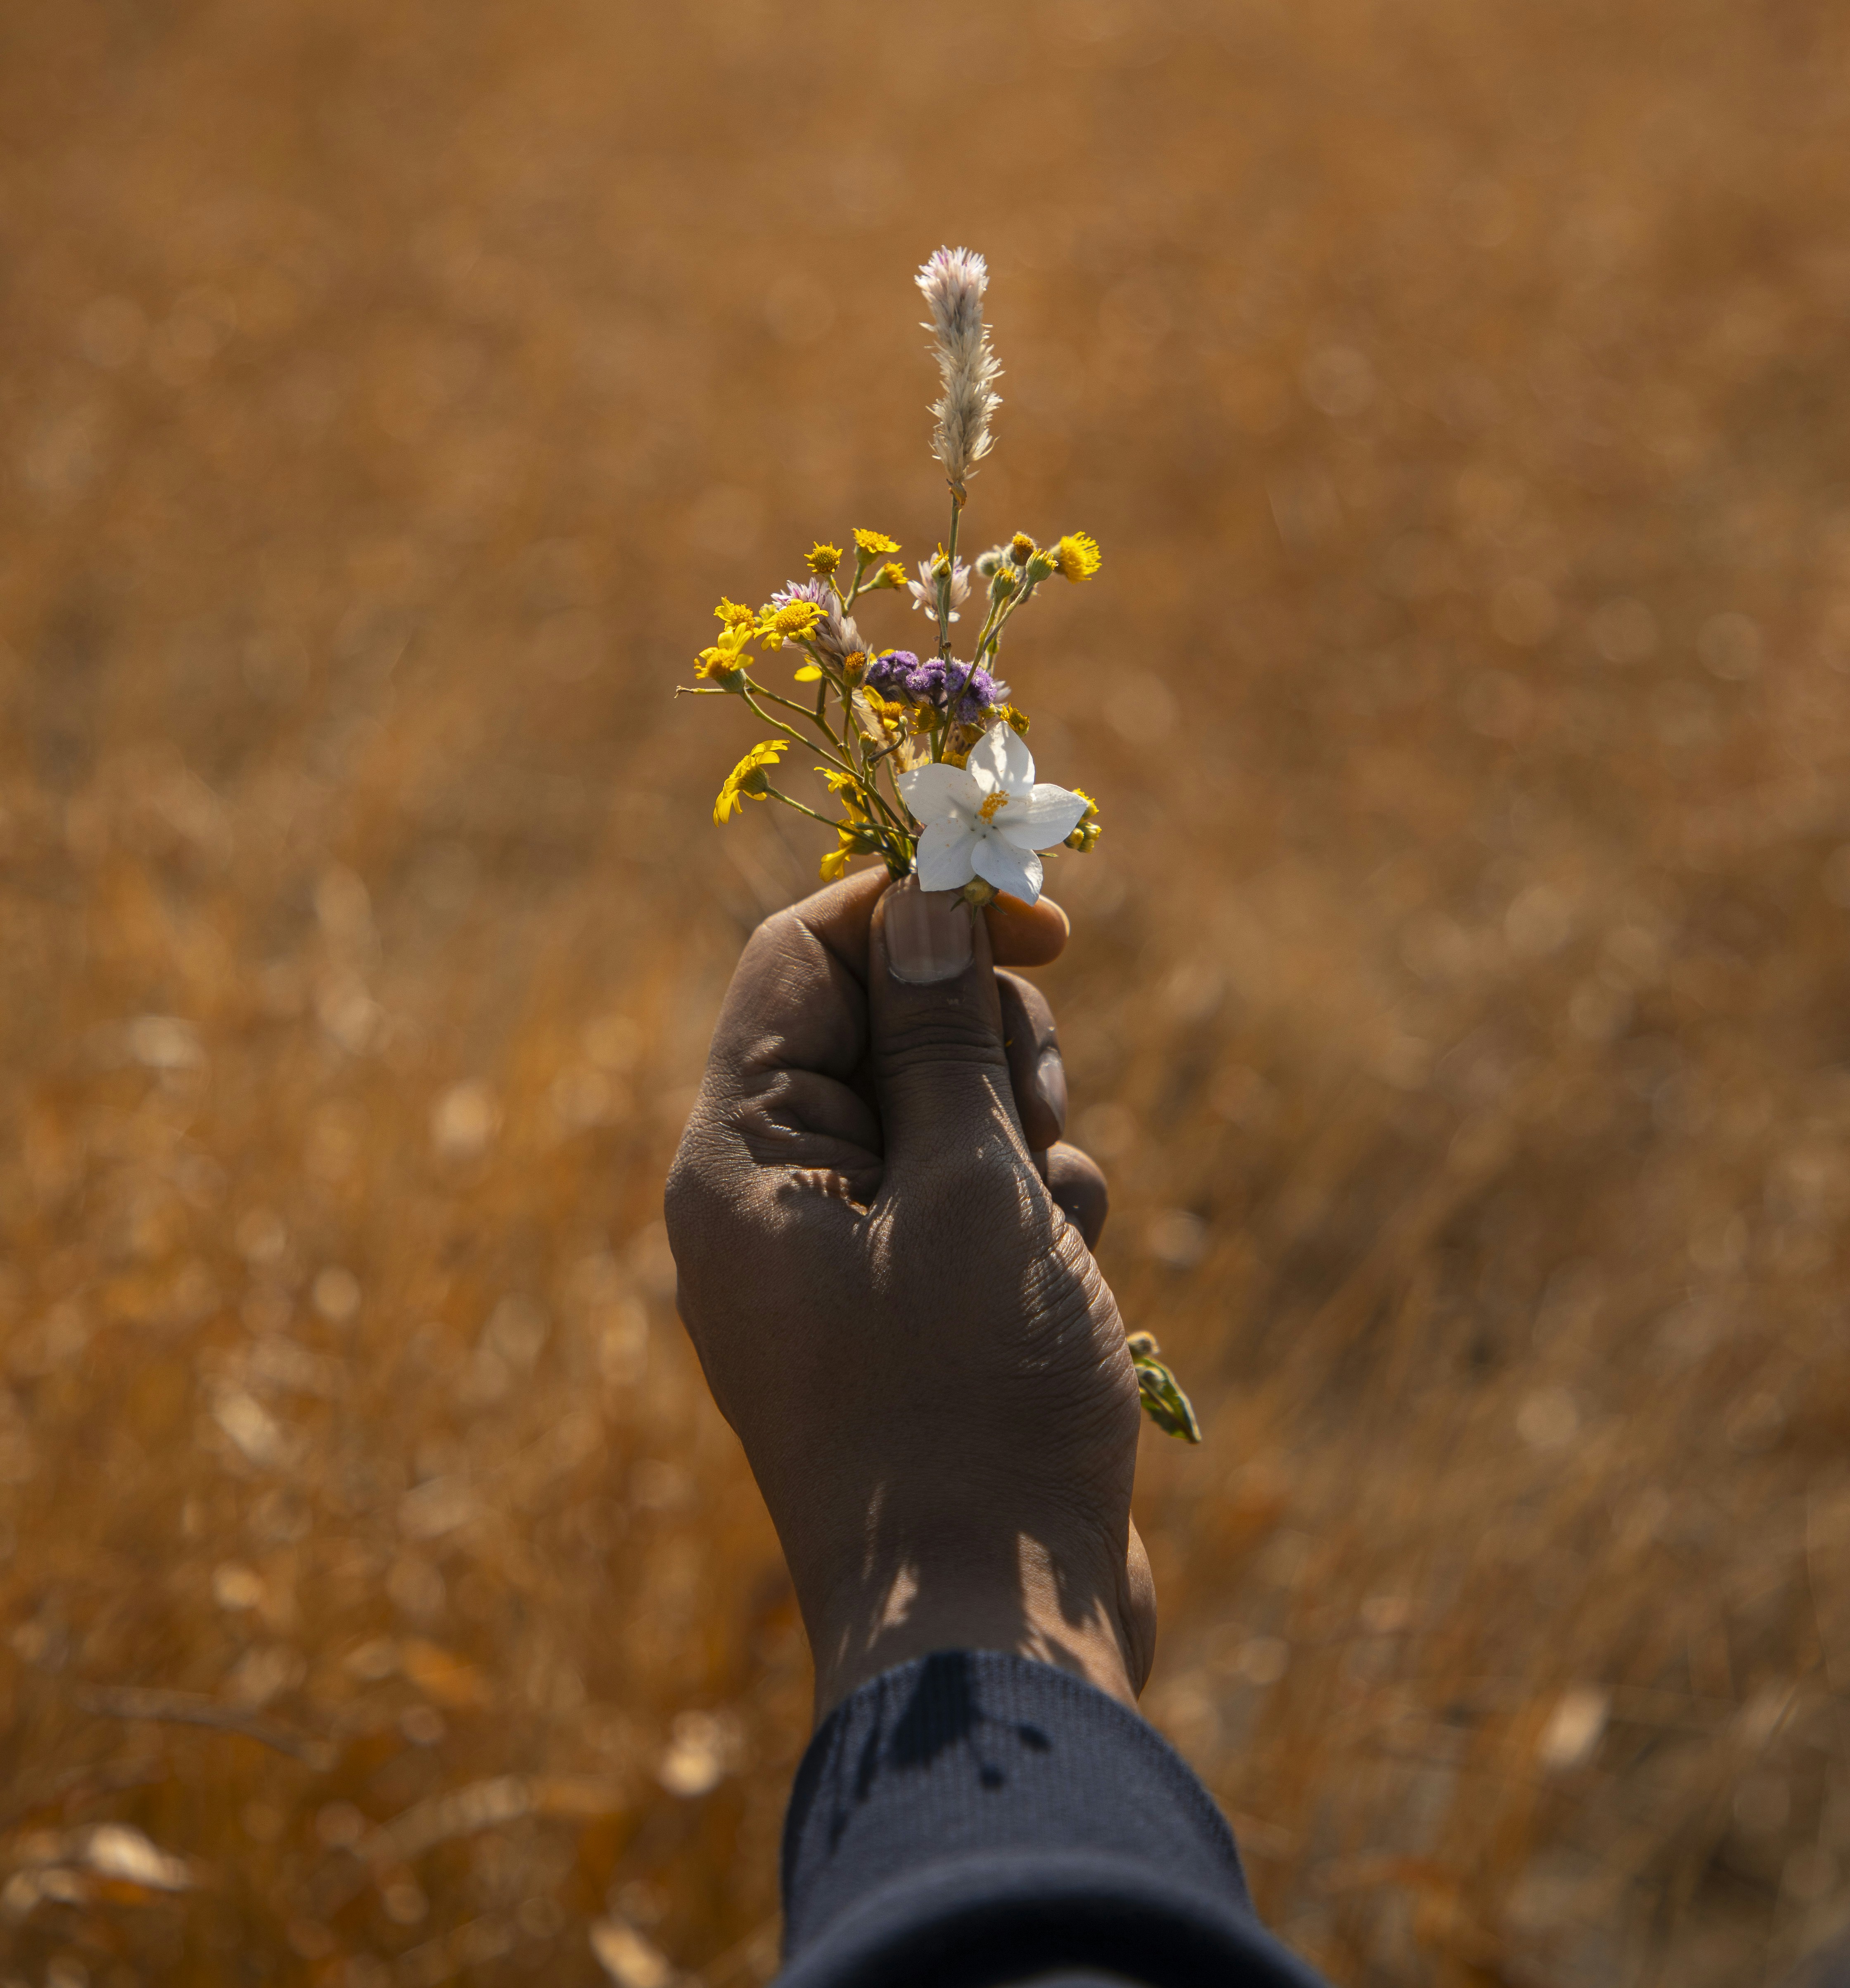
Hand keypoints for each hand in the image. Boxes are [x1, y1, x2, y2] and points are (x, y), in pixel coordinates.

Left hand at [665, 869, 1155, 1716]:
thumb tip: (917, 904)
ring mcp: (838, 1263)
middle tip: (1040, 1114)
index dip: (918, 912)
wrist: (992, 1635)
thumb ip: (944, 1037)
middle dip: (986, 1041)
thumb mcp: (972, 1187)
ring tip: (1054, 1219)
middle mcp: (768, 1202)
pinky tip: (1068, 1271)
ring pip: (942, 1108)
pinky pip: (966, 1200)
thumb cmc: (972, 1402)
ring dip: (1022, 1131)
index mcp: (740, 1160)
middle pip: (880, 1024)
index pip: (804, 958)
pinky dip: (1028, 1210)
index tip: (1042, 917)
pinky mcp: (907, 1314)